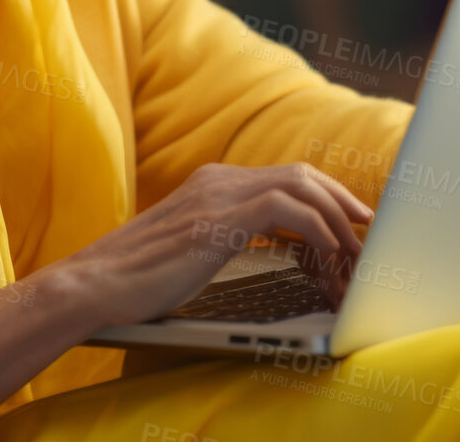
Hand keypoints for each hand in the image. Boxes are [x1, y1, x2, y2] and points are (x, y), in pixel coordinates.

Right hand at [52, 161, 373, 331]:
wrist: (92, 285)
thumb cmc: (133, 281)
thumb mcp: (186, 251)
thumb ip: (219, 238)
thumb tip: (258, 253)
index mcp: (209, 184)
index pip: (281, 177)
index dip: (323, 197)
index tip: (348, 223)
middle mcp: (216, 180)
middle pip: (300, 174)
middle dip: (341, 201)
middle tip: (367, 230)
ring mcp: (217, 195)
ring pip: (301, 186)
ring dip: (337, 220)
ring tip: (354, 253)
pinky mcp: (218, 220)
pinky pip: (288, 211)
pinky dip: (318, 231)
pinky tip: (327, 257)